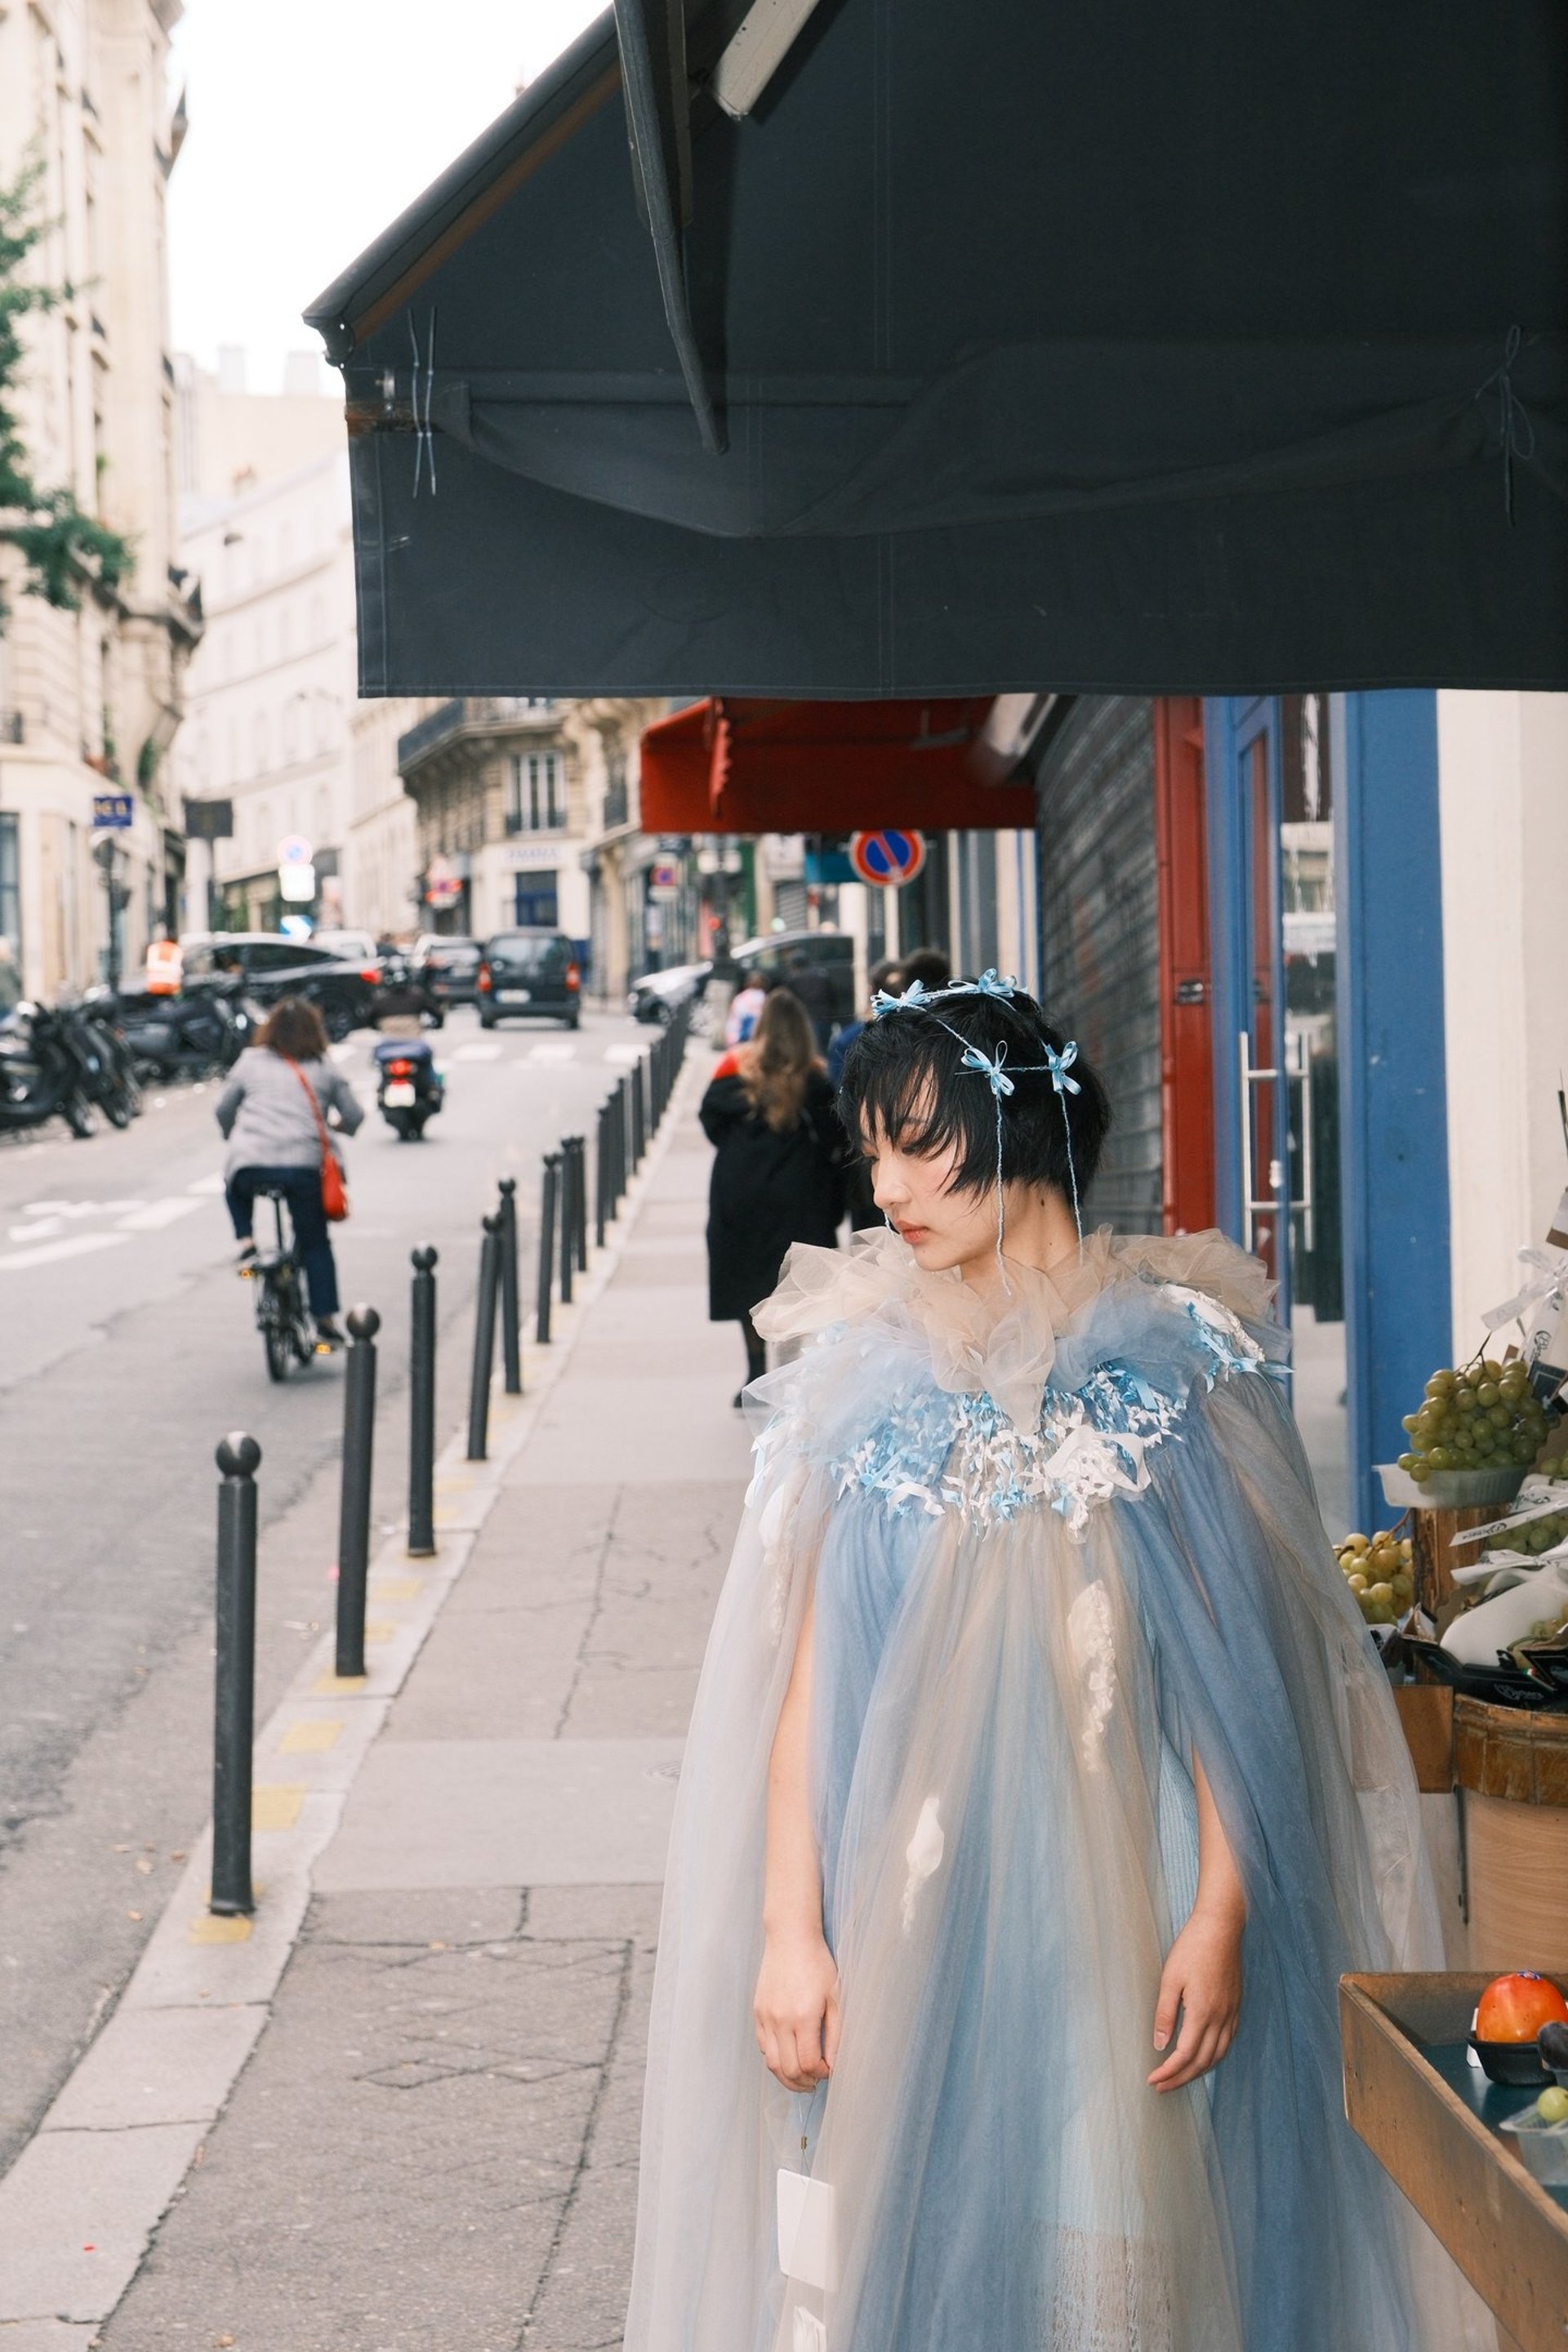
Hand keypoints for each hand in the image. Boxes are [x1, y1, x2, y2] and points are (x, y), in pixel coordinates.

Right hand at [755, 1928, 840, 2091]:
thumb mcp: (835, 1997)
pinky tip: (788, 2056)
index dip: (820, 2074)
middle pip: (787, 2070)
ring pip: (771, 2063)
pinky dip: (775, 2059)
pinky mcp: (757, 2012)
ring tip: (801, 2079)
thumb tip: (833, 2064)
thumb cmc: (818, 1964)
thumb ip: (835, 2034)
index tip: (829, 2070)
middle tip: (816, 2082)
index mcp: (803, 2017)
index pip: (808, 2063)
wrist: (790, 1937)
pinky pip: (763, 2046)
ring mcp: (766, 2017)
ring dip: (787, 2077)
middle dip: (804, 2082)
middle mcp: (780, 2020)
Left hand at [1148, 1899, 1243, 2091]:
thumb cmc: (1192, 1948)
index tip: (1152, 2080)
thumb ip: (1164, 2014)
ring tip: (1178, 2076)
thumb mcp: (1170, 1978)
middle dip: (1181, 2078)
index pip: (1185, 2056)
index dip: (1168, 2072)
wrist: (1221, 1927)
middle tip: (1161, 2086)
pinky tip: (1202, 2056)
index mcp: (1202, 2012)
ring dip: (1198, 2071)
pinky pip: (1227, 2042)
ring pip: (1217, 2055)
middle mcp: (1220, 2018)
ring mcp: (1231, 2013)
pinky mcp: (1236, 2006)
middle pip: (1202, 2062)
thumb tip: (1159, 2044)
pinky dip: (1213, 2056)